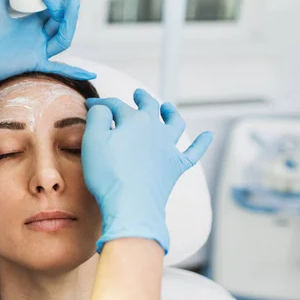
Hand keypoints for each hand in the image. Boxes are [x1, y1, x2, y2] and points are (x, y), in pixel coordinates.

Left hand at [0, 0, 94, 119]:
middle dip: (63, 0)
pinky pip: (57, 69)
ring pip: (63, 37)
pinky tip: (91, 75)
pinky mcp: (33, 64)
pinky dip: (74, 73)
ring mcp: (37, 51)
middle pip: (60, 19)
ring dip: (70, 20)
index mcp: (30, 25)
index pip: (51, 8)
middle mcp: (37, 38)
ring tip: (72, 2)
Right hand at [81, 89, 212, 252]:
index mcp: (134, 120)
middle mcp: (155, 129)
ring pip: (175, 123)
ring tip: (168, 107)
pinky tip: (208, 136)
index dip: (101, 104)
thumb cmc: (109, 174)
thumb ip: (98, 117)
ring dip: (172, 113)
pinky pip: (193, 152)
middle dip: (142, 98)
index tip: (91, 105)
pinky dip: (202, 143)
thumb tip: (103, 108)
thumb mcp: (93, 140)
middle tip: (138, 93)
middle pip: (150, 107)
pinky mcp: (176, 167)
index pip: (116, 105)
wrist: (131, 205)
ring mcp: (168, 148)